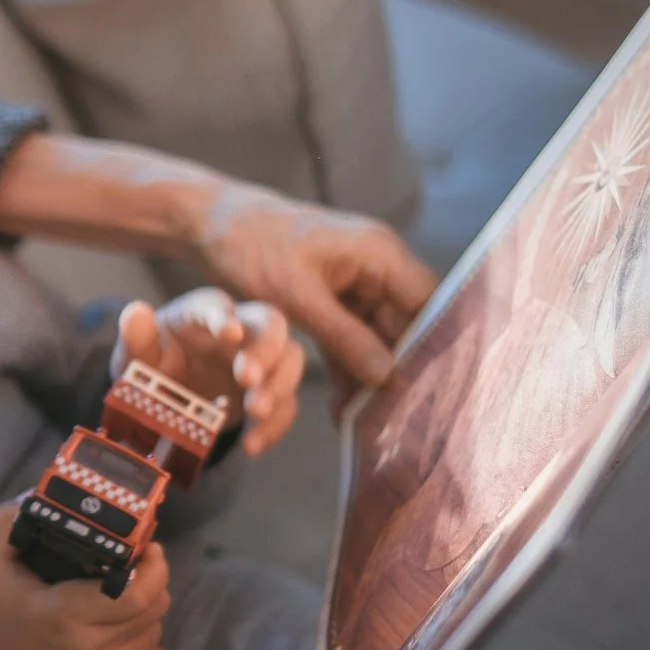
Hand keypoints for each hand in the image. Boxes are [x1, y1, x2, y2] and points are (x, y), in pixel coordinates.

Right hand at [0, 505, 172, 649]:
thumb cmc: (4, 627)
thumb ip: (4, 525)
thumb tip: (34, 495)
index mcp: (65, 615)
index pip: (137, 593)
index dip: (154, 568)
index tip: (148, 551)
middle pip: (154, 608)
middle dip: (150, 586)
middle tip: (132, 576)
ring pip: (156, 633)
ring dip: (145, 617)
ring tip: (120, 611)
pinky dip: (149, 649)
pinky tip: (124, 642)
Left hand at [113, 291, 305, 456]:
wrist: (166, 393)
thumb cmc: (153, 361)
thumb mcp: (137, 353)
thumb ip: (135, 337)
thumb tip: (135, 313)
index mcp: (204, 312)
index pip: (219, 305)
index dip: (224, 318)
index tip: (229, 334)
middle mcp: (240, 329)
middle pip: (271, 325)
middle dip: (264, 351)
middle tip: (246, 378)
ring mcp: (260, 361)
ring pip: (290, 360)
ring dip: (278, 386)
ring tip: (254, 411)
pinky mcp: (267, 393)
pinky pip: (285, 405)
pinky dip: (274, 425)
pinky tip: (253, 444)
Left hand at [184, 181, 434, 399]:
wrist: (212, 225)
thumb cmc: (252, 247)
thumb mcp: (298, 298)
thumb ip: (346, 337)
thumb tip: (389, 377)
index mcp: (380, 254)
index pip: (431, 304)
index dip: (437, 347)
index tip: (433, 392)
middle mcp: (378, 265)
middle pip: (408, 325)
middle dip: (402, 371)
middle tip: (399, 420)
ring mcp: (358, 281)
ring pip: (380, 336)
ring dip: (372, 376)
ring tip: (369, 424)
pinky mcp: (336, 297)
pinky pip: (353, 336)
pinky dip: (347, 367)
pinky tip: (343, 408)